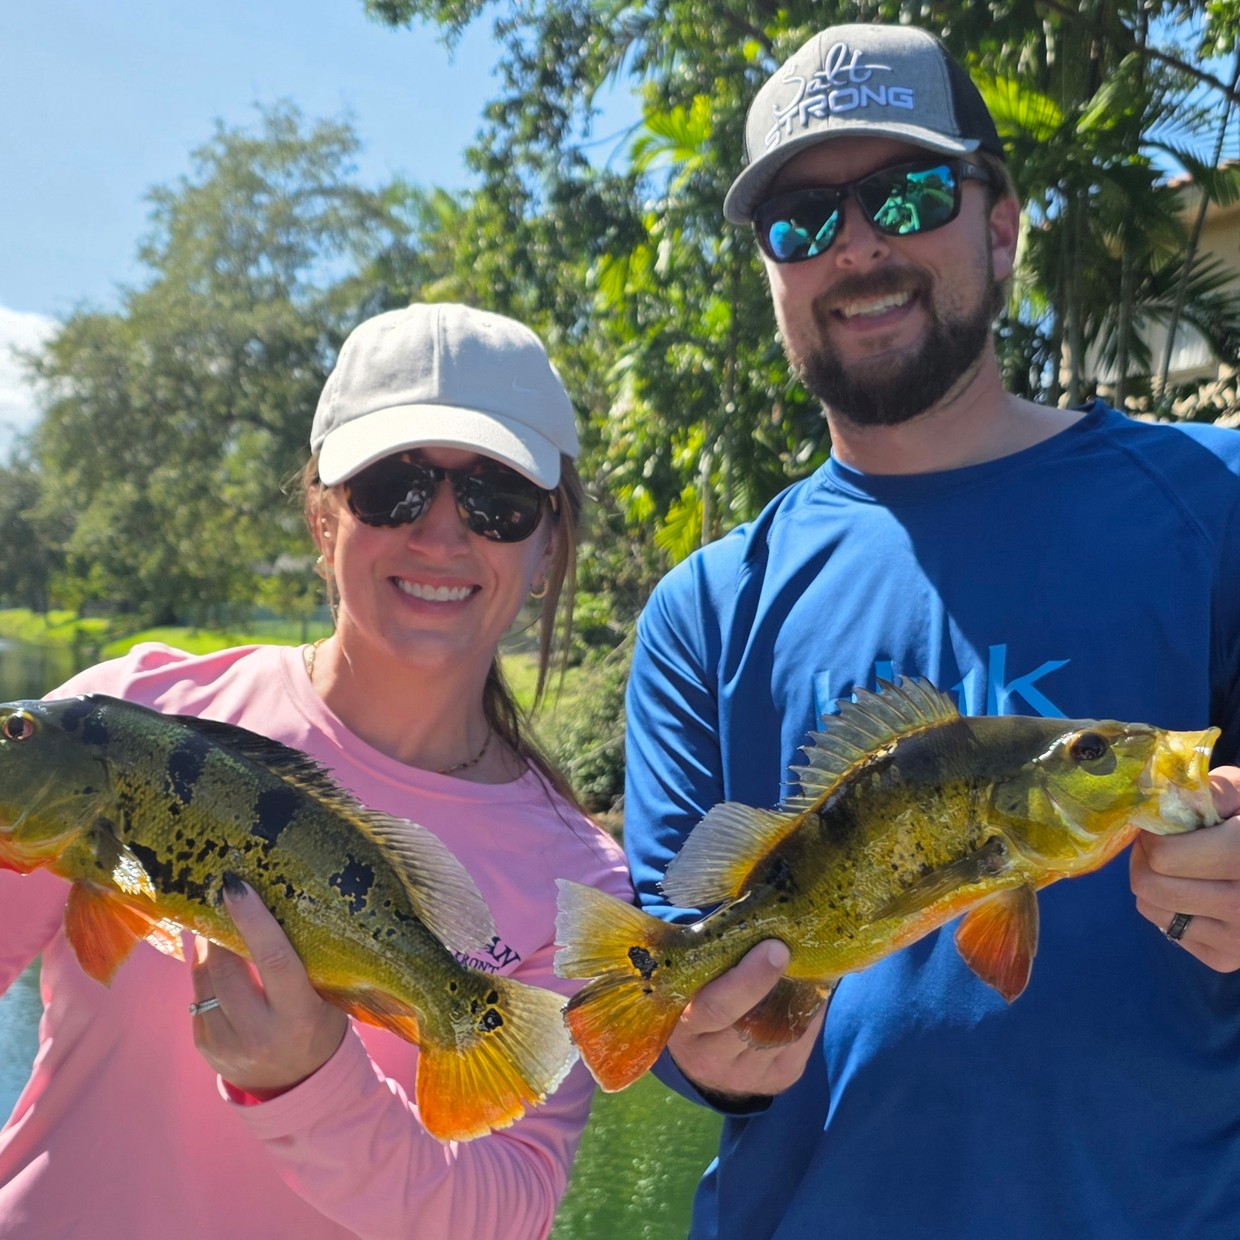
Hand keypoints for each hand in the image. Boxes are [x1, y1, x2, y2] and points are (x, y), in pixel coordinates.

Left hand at [189, 875, 349, 1096]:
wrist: (300, 1084)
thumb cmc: (320, 1024)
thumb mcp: (325, 996)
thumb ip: (300, 963)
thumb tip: (271, 908)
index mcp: (299, 1017)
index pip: (274, 960)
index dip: (253, 921)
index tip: (236, 887)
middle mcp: (260, 1034)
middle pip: (228, 969)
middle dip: (219, 931)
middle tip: (219, 899)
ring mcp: (228, 1046)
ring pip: (205, 983)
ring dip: (205, 950)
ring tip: (212, 925)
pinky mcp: (207, 1049)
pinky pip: (198, 999)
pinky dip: (204, 974)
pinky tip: (212, 960)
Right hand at [666, 941, 824, 1101]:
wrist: (704, 1053)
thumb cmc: (699, 993)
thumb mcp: (692, 979)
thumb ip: (714, 956)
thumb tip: (758, 914)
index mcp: (682, 1029)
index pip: (717, 1008)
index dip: (749, 980)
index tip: (775, 948)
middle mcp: (709, 1060)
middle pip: (753, 1025)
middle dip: (781, 986)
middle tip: (794, 951)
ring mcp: (745, 1076)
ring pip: (782, 1035)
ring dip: (800, 997)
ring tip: (807, 963)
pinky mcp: (777, 1081)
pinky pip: (801, 1044)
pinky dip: (811, 1013)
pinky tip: (811, 991)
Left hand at [1131, 766, 1239, 971]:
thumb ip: (1205, 791)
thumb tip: (1160, 799)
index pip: (1164, 857)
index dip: (1154, 833)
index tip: (1162, 822)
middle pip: (1150, 886)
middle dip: (1145, 857)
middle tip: (1160, 842)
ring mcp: (1237, 941)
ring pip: (1151, 909)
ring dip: (1153, 881)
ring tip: (1179, 864)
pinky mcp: (1227, 959)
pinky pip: (1168, 929)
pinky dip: (1170, 907)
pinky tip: (1196, 890)